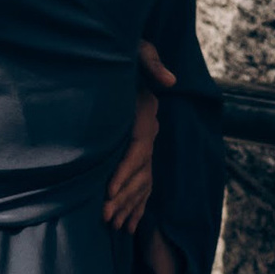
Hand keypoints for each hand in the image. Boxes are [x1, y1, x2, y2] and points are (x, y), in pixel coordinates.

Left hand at [103, 38, 178, 232]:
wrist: (113, 49)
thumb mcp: (135, 48)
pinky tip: (127, 224)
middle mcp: (150, 129)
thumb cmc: (121, 48)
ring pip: (143, 181)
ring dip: (129, 205)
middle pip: (140, 171)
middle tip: (104, 217)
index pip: (138, 147)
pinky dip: (136, 204)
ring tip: (112, 226)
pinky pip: (143, 182)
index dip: (124, 170)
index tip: (107, 191)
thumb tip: (170, 80)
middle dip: (124, 196)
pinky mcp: (138, 149)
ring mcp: (146, 142)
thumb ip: (149, 58)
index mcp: (146, 111)